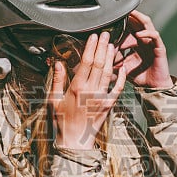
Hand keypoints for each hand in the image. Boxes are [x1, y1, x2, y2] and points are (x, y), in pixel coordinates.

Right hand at [48, 31, 126, 149]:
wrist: (75, 141)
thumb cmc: (62, 121)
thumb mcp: (53, 100)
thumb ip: (57, 80)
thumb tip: (58, 63)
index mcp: (77, 88)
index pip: (86, 62)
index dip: (91, 48)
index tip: (93, 36)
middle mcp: (91, 91)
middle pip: (99, 64)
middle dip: (102, 47)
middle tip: (106, 34)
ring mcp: (101, 98)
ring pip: (108, 73)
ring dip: (111, 57)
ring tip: (112, 45)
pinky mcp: (109, 105)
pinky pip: (117, 89)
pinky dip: (121, 77)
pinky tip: (123, 67)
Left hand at [115, 10, 173, 88]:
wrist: (152, 88)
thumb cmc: (139, 76)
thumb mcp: (122, 66)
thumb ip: (114, 60)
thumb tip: (100, 56)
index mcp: (134, 43)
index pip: (126, 29)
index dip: (118, 26)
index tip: (108, 25)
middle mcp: (143, 40)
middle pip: (135, 23)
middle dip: (127, 16)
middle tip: (118, 11)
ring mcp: (152, 43)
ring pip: (146, 24)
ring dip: (139, 18)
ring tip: (131, 13)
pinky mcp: (159, 47)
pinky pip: (154, 36)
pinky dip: (147, 33)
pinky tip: (139, 34)